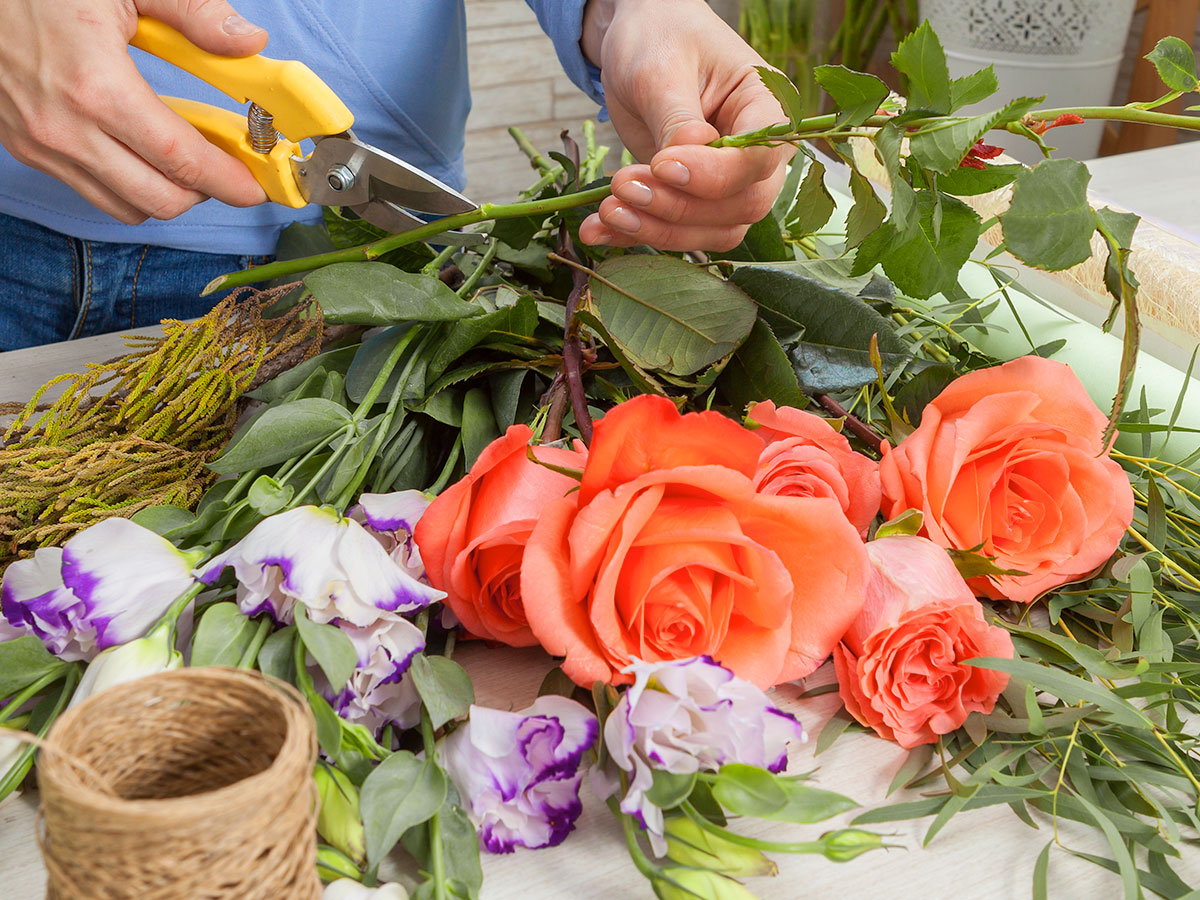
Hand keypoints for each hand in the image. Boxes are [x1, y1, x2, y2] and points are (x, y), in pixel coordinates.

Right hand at [0, 0, 268, 223]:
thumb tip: (249, 41)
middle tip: (227, 169)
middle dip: (204, 192)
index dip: (228, 181)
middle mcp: (66, 129)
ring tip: (185, 160)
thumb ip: (192, 12)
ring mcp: (42, 145)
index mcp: (97, 89)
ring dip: (166, 193)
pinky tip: (142, 152)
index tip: (255, 186)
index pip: (181, 159)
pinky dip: (128, 185)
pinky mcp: (25, 149)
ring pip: (127, 207)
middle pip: (160, 199)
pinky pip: (93, 191)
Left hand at [578, 0, 792, 252]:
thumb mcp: (662, 69)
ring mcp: (726, 183)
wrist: (638, 40)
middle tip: (623, 187)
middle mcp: (755, 155)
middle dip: (679, 208)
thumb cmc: (660, 37)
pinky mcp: (691, 199)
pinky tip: (596, 230)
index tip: (662, 165)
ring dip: (656, 230)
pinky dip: (635, 236)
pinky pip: (675, 232)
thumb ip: (676, 118)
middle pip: (740, 206)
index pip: (759, 159)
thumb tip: (684, 159)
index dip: (714, 174)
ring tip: (606, 211)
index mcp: (766, 108)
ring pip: (712, 231)